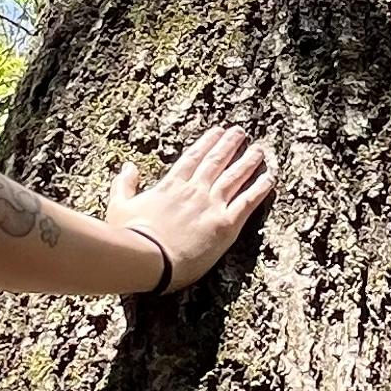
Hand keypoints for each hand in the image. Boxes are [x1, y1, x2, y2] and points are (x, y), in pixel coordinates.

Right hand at [105, 125, 273, 289]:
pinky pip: (248, 201)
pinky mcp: (225, 224)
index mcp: (171, 186)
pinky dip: (260, 188)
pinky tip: (270, 177)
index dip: (206, 143)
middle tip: (240, 132)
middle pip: (216, 162)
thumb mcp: (119, 206)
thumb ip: (125, 185)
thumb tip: (128, 167)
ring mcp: (211, 205)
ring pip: (235, 177)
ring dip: (248, 161)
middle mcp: (194, 190)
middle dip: (229, 145)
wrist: (146, 258)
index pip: (193, 158)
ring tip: (259, 149)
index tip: (217, 131)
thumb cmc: (130, 237)